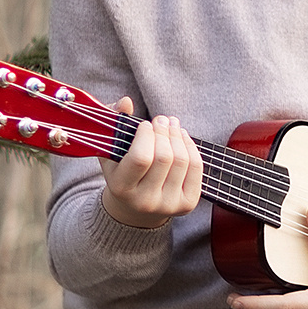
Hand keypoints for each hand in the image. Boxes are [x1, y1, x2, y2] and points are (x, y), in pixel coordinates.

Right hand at [100, 98, 203, 228]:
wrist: (136, 207)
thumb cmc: (122, 171)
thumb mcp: (111, 151)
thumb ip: (114, 124)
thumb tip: (126, 102)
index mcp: (121, 188)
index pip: (141, 158)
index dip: (147, 135)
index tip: (145, 124)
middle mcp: (145, 201)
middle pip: (165, 157)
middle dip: (164, 131)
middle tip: (161, 120)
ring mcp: (168, 205)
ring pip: (182, 160)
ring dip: (178, 135)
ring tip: (172, 124)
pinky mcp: (187, 204)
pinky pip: (196, 167)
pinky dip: (190, 146)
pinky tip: (182, 137)